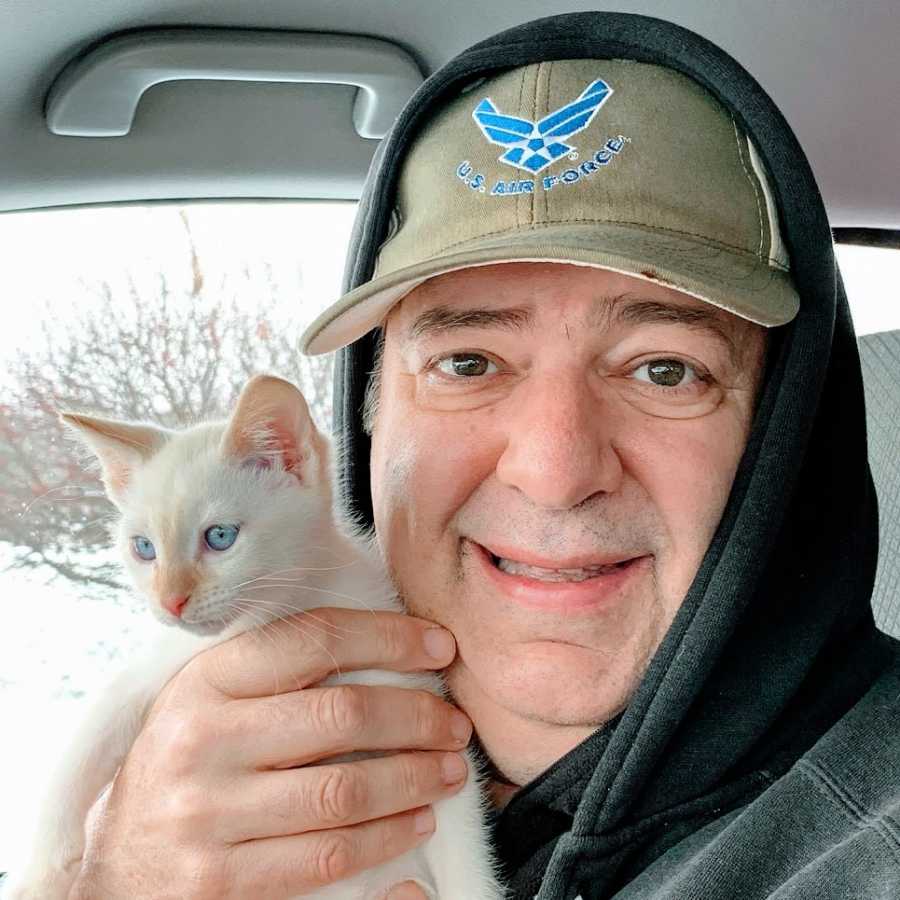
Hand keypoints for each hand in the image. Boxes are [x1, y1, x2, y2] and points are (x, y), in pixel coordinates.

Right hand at [69, 607, 471, 899]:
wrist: (118, 861)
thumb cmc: (188, 760)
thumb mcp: (214, 697)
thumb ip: (281, 669)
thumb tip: (390, 645)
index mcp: (207, 679)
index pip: (315, 638)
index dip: (390, 637)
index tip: (439, 646)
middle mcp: (203, 740)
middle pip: (341, 716)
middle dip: (418, 716)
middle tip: (455, 723)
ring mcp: (208, 815)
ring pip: (344, 792)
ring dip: (415, 779)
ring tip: (449, 770)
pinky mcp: (222, 880)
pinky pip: (328, 857)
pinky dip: (388, 838)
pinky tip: (417, 821)